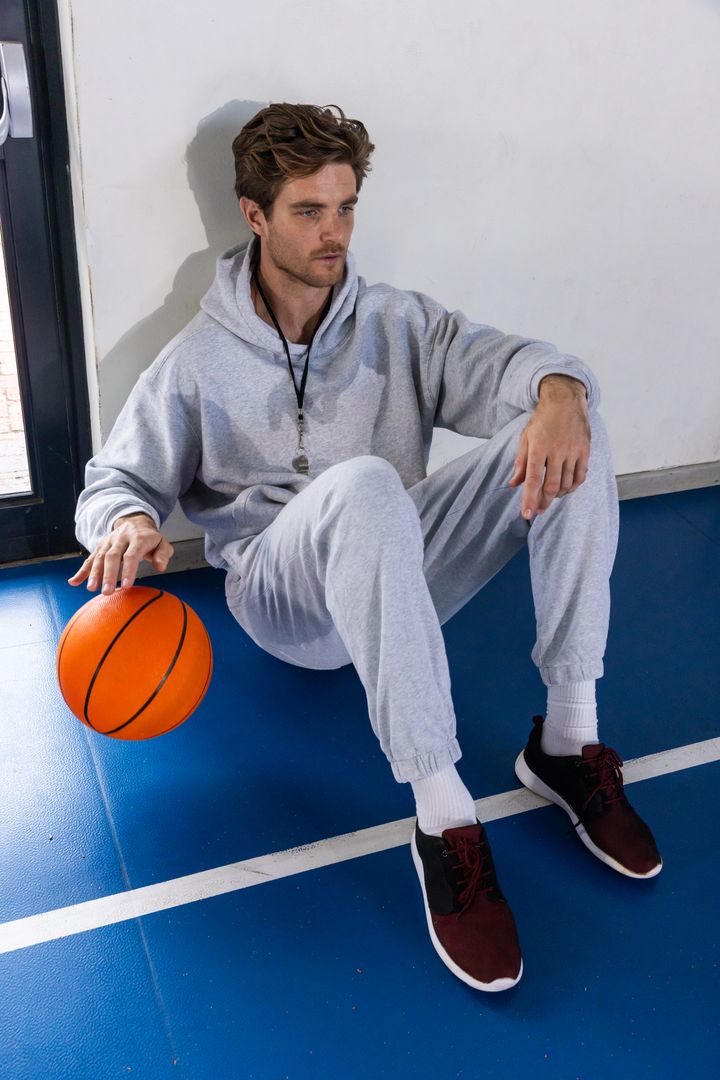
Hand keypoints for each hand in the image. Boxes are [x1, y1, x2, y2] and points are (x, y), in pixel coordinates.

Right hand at [68, 513, 173, 594]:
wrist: (135, 522)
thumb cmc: (150, 539)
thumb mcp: (162, 543)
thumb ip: (163, 554)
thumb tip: (160, 567)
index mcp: (138, 538)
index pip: (131, 555)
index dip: (128, 571)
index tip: (126, 586)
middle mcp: (121, 539)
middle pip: (112, 556)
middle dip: (108, 575)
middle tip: (106, 592)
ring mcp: (108, 542)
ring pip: (99, 557)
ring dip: (94, 573)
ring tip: (91, 588)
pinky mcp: (100, 546)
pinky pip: (90, 558)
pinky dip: (82, 571)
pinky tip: (74, 582)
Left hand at [508, 375, 590, 518]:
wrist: (565, 400)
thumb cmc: (543, 420)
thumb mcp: (526, 438)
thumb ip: (521, 463)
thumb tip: (513, 484)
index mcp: (538, 447)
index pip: (533, 480)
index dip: (529, 499)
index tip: (527, 514)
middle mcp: (557, 450)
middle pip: (551, 486)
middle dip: (544, 502)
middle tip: (538, 510)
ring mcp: (573, 451)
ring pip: (567, 484)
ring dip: (558, 496)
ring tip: (550, 498)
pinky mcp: (585, 450)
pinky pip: (580, 476)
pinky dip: (573, 487)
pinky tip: (565, 490)